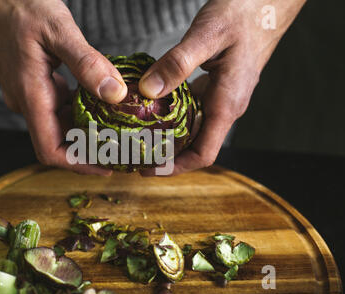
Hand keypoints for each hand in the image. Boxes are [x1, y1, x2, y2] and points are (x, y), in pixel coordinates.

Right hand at [0, 0, 127, 175]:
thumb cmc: (19, 5)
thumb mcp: (58, 30)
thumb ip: (86, 63)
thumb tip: (114, 94)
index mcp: (30, 95)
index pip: (49, 149)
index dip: (77, 164)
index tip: (105, 168)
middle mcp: (27, 101)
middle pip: (58, 140)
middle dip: (89, 147)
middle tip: (122, 145)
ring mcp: (28, 94)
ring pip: (59, 123)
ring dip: (87, 127)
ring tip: (118, 125)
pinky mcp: (32, 85)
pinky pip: (57, 106)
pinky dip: (79, 108)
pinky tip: (100, 100)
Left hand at [139, 0, 305, 175]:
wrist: (267, 3)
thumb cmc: (243, 16)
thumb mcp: (207, 36)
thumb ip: (178, 64)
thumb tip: (149, 91)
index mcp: (227, 104)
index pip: (204, 154)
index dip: (175, 167)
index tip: (148, 170)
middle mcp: (226, 107)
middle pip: (195, 146)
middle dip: (166, 156)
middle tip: (134, 153)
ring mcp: (222, 98)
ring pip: (193, 129)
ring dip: (168, 137)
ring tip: (138, 136)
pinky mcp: (217, 87)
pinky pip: (194, 110)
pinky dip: (173, 115)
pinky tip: (154, 107)